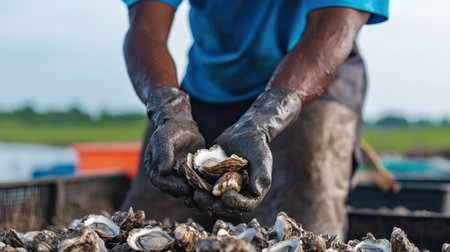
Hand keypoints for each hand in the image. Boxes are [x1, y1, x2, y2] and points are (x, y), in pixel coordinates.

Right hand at [145, 86, 204, 197]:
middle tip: (198, 195)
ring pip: (186, 188)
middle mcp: (166, 176)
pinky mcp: (191, 174)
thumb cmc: (170, 129)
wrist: (182, 125)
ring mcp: (178, 176)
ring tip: (207, 195)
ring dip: (196, 193)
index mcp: (155, 169)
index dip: (172, 187)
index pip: (162, 182)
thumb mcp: (164, 139)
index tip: (184, 189)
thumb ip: (163, 153)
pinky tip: (215, 187)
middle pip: (174, 189)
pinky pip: (197, 182)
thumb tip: (162, 170)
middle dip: (186, 193)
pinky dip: (204, 185)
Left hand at [193, 87, 301, 214]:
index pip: (244, 205)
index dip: (235, 205)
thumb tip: (256, 191)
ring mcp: (222, 188)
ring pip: (210, 200)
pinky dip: (193, 188)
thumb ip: (261, 175)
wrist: (243, 134)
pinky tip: (185, 186)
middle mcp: (236, 194)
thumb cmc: (257, 146)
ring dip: (200, 201)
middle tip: (201, 199)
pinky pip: (202, 188)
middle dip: (212, 204)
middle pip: (224, 206)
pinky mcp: (211, 181)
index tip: (225, 199)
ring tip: (191, 197)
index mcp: (251, 194)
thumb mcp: (262, 159)